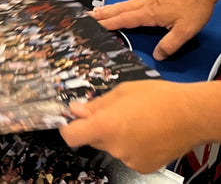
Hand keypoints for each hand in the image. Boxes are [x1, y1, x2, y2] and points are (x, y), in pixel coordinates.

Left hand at [60, 80, 201, 173]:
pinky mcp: (142, 167)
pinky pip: (126, 154)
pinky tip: (144, 132)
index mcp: (106, 126)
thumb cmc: (158, 97)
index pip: (72, 136)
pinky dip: (130, 145)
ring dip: (115, 135)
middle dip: (97, 126)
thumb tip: (76, 110)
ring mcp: (129, 159)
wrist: (190, 115)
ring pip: (111, 146)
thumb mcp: (122, 91)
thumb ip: (96, 104)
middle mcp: (115, 147)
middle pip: (93, 139)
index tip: (69, 120)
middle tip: (114, 111)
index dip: (67, 128)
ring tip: (135, 120)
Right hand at [91, 0, 215, 59]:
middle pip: (119, 9)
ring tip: (97, 11)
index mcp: (149, 13)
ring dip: (110, 9)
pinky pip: (132, 2)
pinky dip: (121, 6)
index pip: (124, 20)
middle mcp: (145, 4)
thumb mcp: (185, 31)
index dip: (108, 24)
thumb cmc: (194, 6)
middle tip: (86, 16)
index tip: (93, 26)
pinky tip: (122, 7)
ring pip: (125, 4)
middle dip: (103, 14)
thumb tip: (157, 57)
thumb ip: (169, 44)